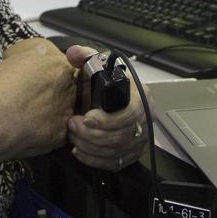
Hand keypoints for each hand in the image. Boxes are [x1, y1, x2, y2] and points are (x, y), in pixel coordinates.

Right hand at [0, 38, 74, 158]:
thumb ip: (37, 53)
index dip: (53, 75)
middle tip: (34, 98)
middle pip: (68, 90)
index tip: (42, 81)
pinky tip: (31, 128)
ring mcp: (66, 115)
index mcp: (61, 69)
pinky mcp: (60, 136)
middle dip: (55, 94)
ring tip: (30, 114)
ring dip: (52, 112)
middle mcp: (69, 91)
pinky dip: (46, 131)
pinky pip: (57, 132)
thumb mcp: (18, 58)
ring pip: (63, 112)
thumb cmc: (3, 87)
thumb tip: (43, 51)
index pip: (67, 70)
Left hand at [64, 45, 147, 170]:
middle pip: (121, 136)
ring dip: (90, 147)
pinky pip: (115, 163)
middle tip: (72, 125)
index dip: (107, 120)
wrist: (116, 97)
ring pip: (116, 151)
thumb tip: (73, 53)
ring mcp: (139, 139)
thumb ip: (85, 57)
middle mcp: (144, 120)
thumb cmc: (108, 82)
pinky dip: (95, 160)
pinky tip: (80, 151)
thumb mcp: (99, 65)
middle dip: (92, 134)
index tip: (86, 118)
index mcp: (140, 98)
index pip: (130, 114)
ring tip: (73, 136)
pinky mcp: (131, 153)